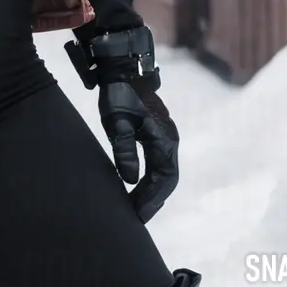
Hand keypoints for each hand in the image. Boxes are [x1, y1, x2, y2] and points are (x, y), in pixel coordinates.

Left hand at [97, 72, 179, 222]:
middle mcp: (169, 139)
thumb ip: (124, 148)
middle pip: (166, 178)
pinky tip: (135, 187)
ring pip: (162, 172)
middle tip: (135, 218)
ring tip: (134, 209)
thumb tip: (130, 180)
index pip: (164, 178)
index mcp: (164, 137)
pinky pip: (157, 163)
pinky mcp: (155, 133)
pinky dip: (149, 179)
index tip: (139, 216)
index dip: (152, 200)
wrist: (122, 68)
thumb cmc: (118, 93)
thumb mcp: (117, 121)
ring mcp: (164, 135)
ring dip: (151, 191)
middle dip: (152, 200)